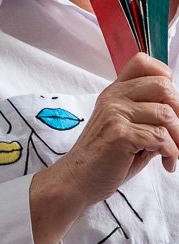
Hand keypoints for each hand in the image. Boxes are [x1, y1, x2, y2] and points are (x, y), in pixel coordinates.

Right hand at [31, 54, 178, 243]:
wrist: (76, 181)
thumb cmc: (103, 158)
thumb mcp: (126, 129)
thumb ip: (148, 117)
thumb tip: (178, 116)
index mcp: (114, 93)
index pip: (143, 63)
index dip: (164, 75)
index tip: (170, 102)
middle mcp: (113, 98)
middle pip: (163, 86)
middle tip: (176, 134)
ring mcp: (115, 114)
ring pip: (167, 114)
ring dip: (178, 138)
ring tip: (172, 153)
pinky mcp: (120, 134)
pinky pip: (161, 137)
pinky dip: (171, 153)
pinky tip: (166, 163)